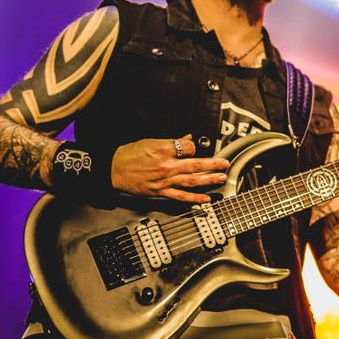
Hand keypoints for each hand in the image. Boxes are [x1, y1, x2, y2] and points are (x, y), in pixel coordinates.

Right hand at [110, 134, 228, 203]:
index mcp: (163, 150)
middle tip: (225, 164)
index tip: (194, 148)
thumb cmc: (129, 154)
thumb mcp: (150, 142)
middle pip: (195, 164)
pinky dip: (194, 198)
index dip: (193, 148)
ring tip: (221, 178)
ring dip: (209, 180)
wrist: (113, 169)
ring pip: (192, 180)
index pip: (188, 148)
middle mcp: (166, 165)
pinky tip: (206, 199)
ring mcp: (164, 180)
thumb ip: (171, 142)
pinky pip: (181, 196)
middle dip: (213, 164)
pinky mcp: (160, 192)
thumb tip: (187, 139)